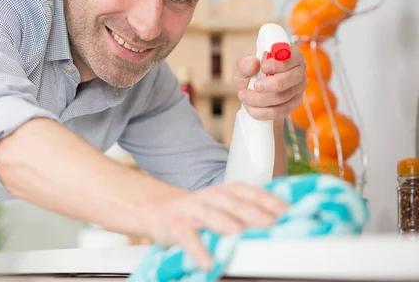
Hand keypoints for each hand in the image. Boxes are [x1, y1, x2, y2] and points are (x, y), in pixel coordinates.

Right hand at [142, 182, 287, 270]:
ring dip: (226, 224)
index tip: (291, 215)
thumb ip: (250, 212)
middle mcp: (212, 196)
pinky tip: (208, 262)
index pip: (254, 193)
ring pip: (211, 215)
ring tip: (239, 235)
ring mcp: (193, 209)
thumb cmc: (201, 213)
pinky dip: (197, 250)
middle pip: (236, 203)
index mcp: (228, 191)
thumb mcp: (226, 206)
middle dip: (255, 213)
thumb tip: (285, 227)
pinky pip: (187, 237)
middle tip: (273, 226)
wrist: (160, 211)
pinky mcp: (176, 225)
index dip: (272, 203)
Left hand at [232, 44, 306, 119]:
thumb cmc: (249, 74)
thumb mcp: (241, 66)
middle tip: (255, 86)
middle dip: (272, 84)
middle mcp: (298, 70)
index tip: (264, 67)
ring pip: (284, 97)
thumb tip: (253, 64)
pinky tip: (250, 107)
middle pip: (293, 78)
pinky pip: (281, 111)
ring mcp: (298, 88)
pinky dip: (262, 111)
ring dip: (260, 99)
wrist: (250, 92)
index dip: (280, 63)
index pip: (293, 56)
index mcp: (290, 54)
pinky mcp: (293, 104)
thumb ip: (244, 63)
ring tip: (244, 95)